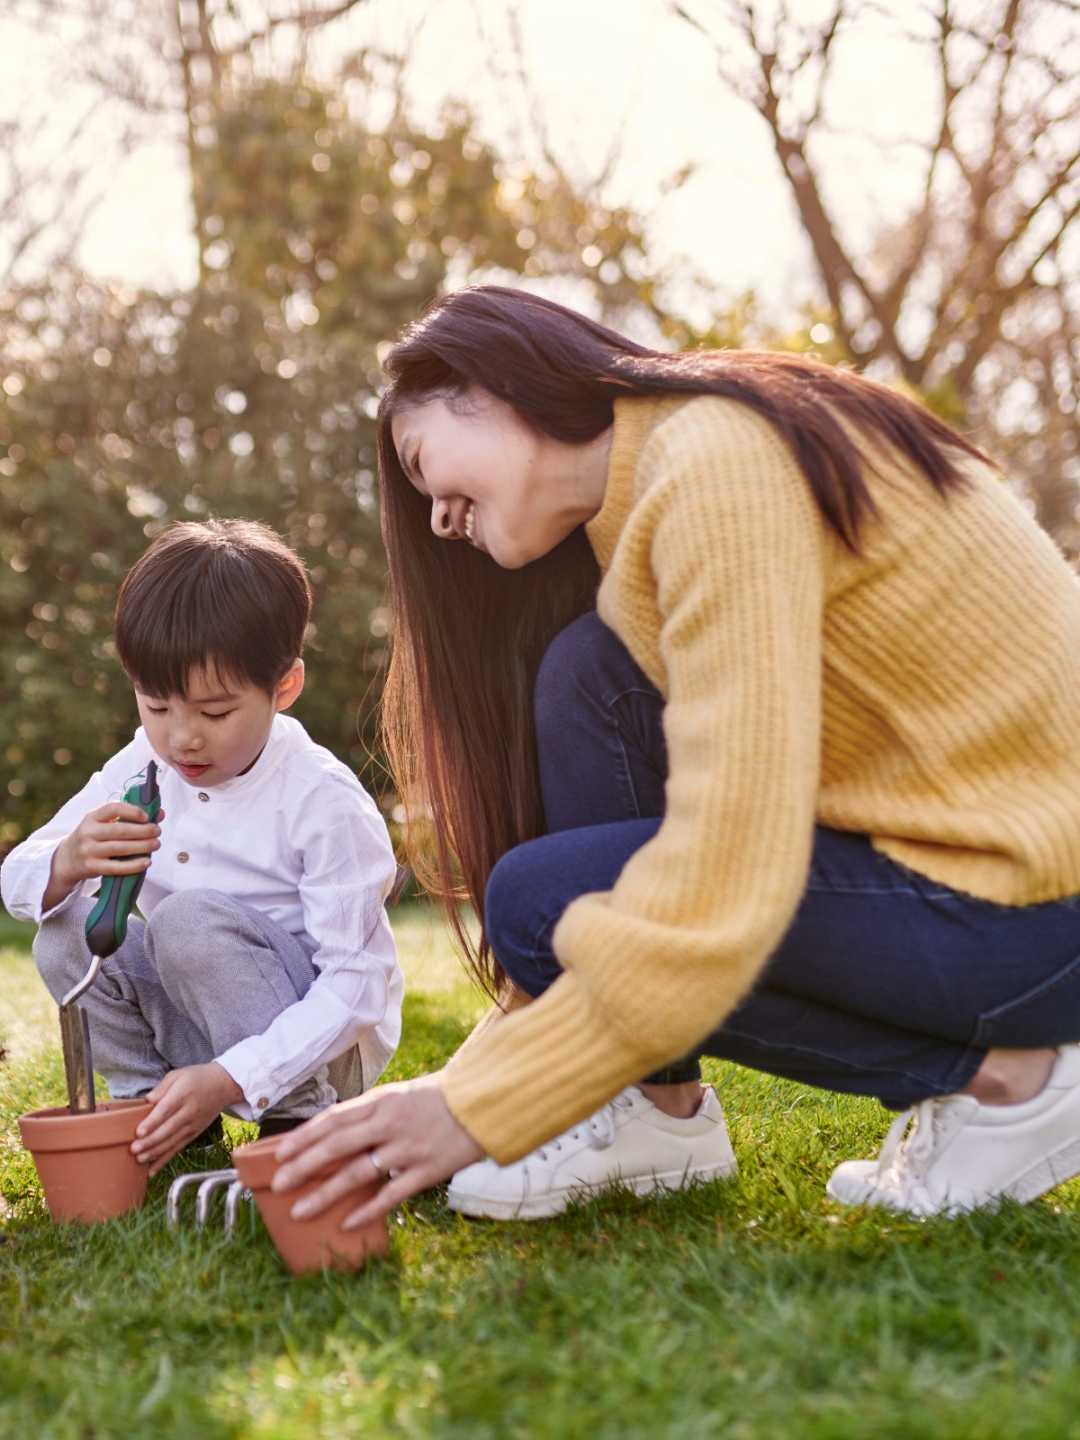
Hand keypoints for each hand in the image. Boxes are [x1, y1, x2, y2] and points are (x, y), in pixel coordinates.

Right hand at [51, 802, 163, 891]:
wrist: (67, 860)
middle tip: (157, 831)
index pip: (112, 809)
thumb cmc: (93, 838)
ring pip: (120, 848)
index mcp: (92, 818)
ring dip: (142, 846)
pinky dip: (134, 865)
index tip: (147, 816)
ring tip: (156, 844)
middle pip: (120, 830)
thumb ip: (129, 818)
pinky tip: (147, 862)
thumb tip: (159, 813)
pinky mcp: (92, 867)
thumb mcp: (103, 824)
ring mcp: (88, 851)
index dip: (131, 811)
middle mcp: (88, 832)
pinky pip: (116, 867)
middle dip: (143, 831)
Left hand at [131, 1062, 242, 1174]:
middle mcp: (189, 1112)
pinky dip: (165, 1160)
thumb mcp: (179, 1075)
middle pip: (168, 1129)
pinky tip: (152, 1170)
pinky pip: (178, 1148)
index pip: (166, 1110)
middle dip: (150, 1141)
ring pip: (172, 1142)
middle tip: (134, 1149)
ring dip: (155, 1152)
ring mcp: (193, 1125)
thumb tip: (147, 1100)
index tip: (139, 1132)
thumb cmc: (197, 1078)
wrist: (224, 1085)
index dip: (152, 1122)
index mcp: (183, 1094)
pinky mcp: (194, 1134)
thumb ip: (162, 1087)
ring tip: (140, 1159)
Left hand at [270, 1072, 483, 1228]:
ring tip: (299, 1211)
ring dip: (325, 1193)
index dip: (304, 1136)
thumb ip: (371, 1112)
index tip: (279, 1152)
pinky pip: (391, 1194)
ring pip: (357, 1173)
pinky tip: (346, 1224)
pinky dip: (367, 1210)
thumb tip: (335, 1133)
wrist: (485, 1101)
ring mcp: (408, 1148)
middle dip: (304, 1165)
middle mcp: (390, 1124)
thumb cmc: (439, 1099)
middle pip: (337, 1146)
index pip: (334, 1118)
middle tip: (279, 1184)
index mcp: (381, 1101)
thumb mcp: (401, 1095)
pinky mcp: (427, 1170)